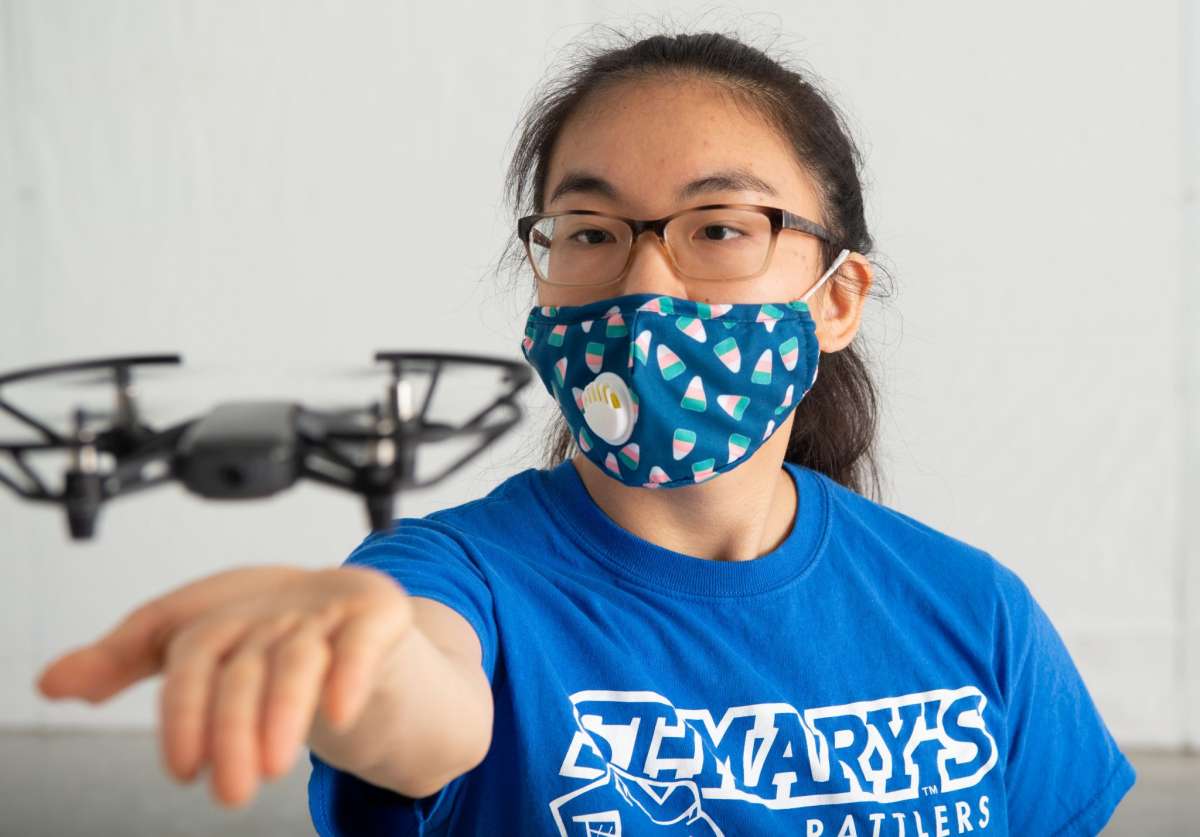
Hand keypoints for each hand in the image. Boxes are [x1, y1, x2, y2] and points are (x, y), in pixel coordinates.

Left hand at [35, 564, 413, 807]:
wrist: (358, 614)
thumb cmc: (267, 636)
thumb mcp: (200, 646)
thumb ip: (125, 659)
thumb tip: (52, 682)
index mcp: (224, 608)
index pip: (193, 654)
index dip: (183, 712)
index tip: (183, 770)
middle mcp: (272, 605)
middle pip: (243, 666)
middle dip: (231, 729)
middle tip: (231, 792)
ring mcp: (327, 608)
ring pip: (298, 658)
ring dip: (282, 713)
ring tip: (272, 768)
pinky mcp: (377, 613)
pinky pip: (362, 642)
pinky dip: (349, 674)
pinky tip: (339, 711)